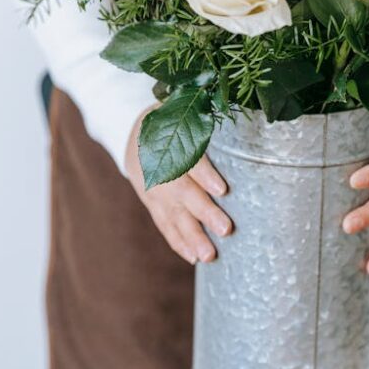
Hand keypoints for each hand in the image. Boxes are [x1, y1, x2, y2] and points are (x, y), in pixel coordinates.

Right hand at [125, 108, 230, 264]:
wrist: (128, 131)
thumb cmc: (168, 119)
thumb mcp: (179, 110)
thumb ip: (201, 118)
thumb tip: (240, 116)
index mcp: (168, 142)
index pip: (188, 160)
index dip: (204, 175)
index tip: (223, 190)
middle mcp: (159, 170)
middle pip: (183, 193)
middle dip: (204, 213)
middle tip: (225, 229)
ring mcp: (154, 190)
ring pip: (173, 216)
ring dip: (191, 237)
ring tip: (209, 256)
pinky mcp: (152, 204)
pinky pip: (164, 226)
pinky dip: (178, 243)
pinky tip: (193, 258)